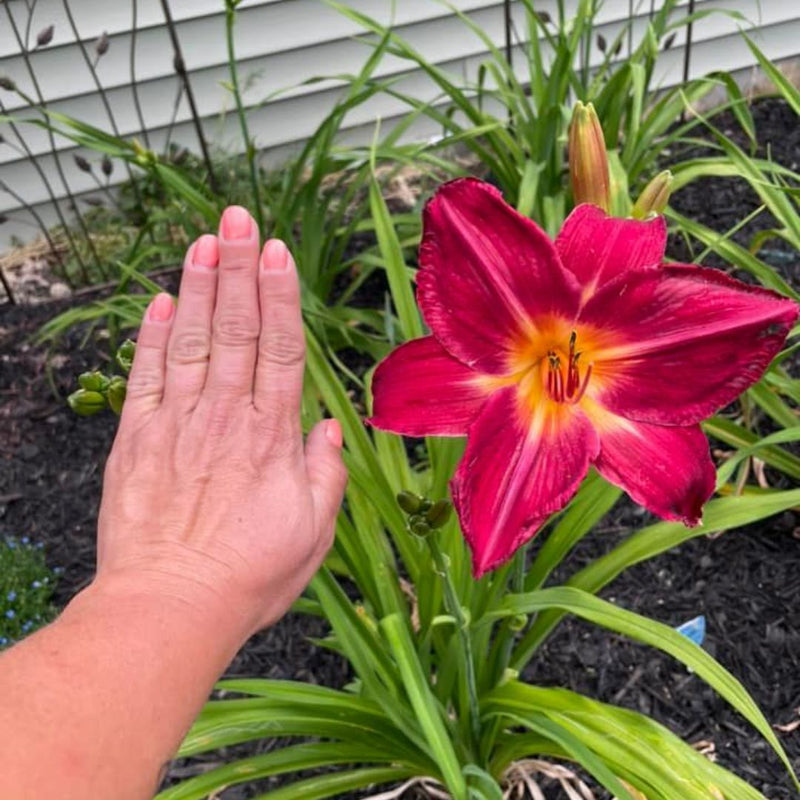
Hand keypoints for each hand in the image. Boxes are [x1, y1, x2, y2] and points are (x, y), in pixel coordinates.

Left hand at [95, 206, 346, 637]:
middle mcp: (225, 418)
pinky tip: (160, 301)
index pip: (281, 349)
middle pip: (237, 329)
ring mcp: (178, 425)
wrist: (171, 607)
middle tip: (239, 218)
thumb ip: (325, 473)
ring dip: (199, 287)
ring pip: (192, 340)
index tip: (278, 253)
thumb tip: (327, 427)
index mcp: (271, 437)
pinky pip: (146, 377)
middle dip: (240, 268)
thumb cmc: (246, 576)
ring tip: (204, 240)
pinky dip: (151, 337)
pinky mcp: (137, 440)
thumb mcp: (313, 533)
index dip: (280, 296)